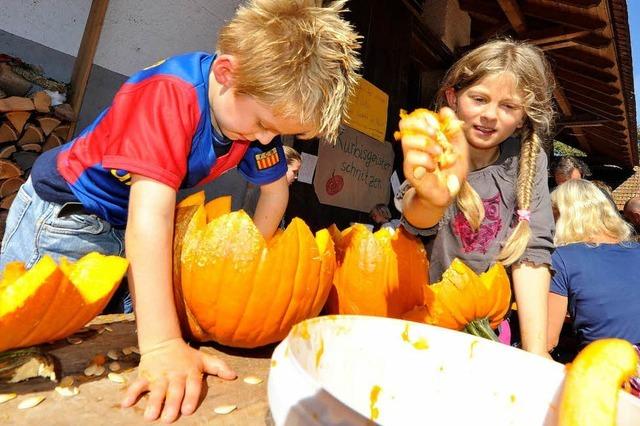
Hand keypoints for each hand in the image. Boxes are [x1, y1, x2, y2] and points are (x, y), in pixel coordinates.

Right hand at [121, 338, 235, 422]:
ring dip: (153, 403)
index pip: (192, 386)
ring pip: (156, 390)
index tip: (188, 410)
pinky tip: (126, 404)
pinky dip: (131, 393)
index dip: (190, 397)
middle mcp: (174, 374)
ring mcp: (159, 375)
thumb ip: (219, 367)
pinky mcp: (145, 375)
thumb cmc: (186, 355)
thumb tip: (234, 376)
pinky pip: (137, 384)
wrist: (163, 342)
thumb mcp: (204, 359)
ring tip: (150, 416)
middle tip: (168, 419)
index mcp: (190, 372)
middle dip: (171, 404)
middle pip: (174, 390)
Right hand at [399, 107, 468, 207]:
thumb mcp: (459, 148)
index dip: (426, 117)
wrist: (448, 194)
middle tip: (436, 134)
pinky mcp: (410, 171)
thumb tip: (445, 111)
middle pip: (405, 124)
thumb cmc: (451, 172)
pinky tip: (433, 166)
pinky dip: (425, 160)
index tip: (439, 125)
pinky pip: (411, 158)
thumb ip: (454, 130)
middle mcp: (415, 146)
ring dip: (426, 144)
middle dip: (423, 126)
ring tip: (438, 153)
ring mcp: (410, 158)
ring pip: (408, 140)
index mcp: (425, 137)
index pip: (415, 117)